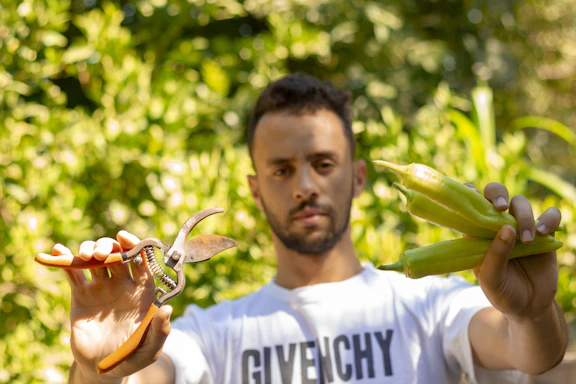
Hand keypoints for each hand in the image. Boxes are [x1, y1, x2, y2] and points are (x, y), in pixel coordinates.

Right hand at [51, 231, 172, 378]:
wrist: (102, 367)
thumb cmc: (132, 355)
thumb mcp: (150, 348)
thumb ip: (160, 331)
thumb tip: (168, 310)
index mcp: (142, 291)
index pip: (142, 262)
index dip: (135, 246)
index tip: (125, 237)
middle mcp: (123, 284)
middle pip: (117, 255)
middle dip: (109, 247)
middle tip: (100, 253)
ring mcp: (102, 287)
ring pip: (96, 260)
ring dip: (89, 250)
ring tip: (84, 256)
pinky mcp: (81, 295)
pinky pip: (74, 274)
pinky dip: (66, 260)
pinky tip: (58, 251)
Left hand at [470, 182, 561, 320]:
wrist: (529, 308)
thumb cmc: (502, 292)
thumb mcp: (491, 279)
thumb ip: (495, 255)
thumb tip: (506, 228)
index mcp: (477, 231)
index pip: (470, 203)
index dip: (469, 192)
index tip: (472, 193)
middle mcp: (497, 224)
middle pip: (496, 193)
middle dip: (498, 194)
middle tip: (501, 208)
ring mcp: (520, 226)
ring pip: (521, 202)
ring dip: (524, 216)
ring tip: (526, 239)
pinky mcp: (544, 233)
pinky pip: (551, 215)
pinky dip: (548, 219)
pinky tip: (543, 233)